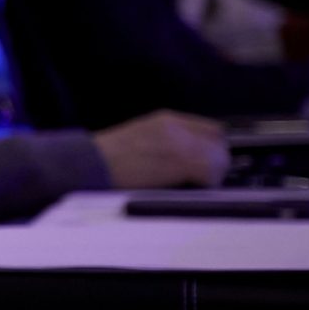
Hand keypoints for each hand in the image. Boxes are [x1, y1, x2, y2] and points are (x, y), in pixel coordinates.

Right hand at [92, 111, 227, 190]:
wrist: (89, 164)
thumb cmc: (106, 159)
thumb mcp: (138, 138)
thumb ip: (164, 141)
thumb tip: (187, 158)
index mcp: (166, 120)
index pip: (211, 129)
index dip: (213, 147)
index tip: (207, 162)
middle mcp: (177, 127)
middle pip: (219, 143)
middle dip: (216, 162)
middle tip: (202, 179)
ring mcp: (180, 143)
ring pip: (219, 158)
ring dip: (213, 175)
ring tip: (194, 186)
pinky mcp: (180, 161)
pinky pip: (210, 173)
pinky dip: (206, 184)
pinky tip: (189, 190)